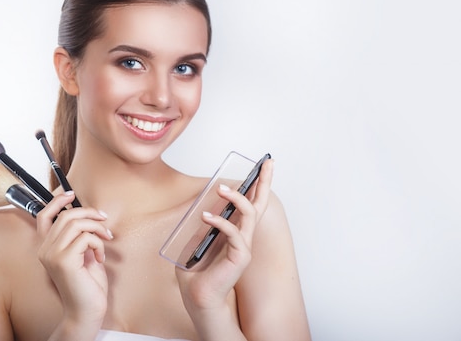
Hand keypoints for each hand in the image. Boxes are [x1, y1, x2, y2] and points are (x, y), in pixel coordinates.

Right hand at [36, 191, 113, 326]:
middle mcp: (45, 250)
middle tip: (104, 220)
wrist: (87, 311)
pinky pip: (85, 237)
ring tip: (106, 239)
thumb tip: (89, 216)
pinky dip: (98, 244)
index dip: (57, 201)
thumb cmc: (87, 285)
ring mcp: (52, 255)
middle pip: (66, 215)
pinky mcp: (64, 260)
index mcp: (47, 247)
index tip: (72, 193)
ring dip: (97, 228)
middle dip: (89, 213)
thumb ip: (80, 236)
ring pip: (76, 223)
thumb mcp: (84, 254)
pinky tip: (100, 258)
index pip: (44, 216)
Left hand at [176, 159, 273, 311]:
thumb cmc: (197, 273)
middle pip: (259, 204)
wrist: (198, 297)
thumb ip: (200, 227)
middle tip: (266, 164)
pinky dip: (221, 222)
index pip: (251, 204)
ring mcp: (244, 246)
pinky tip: (207, 216)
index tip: (264, 166)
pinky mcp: (240, 256)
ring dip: (236, 197)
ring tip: (221, 188)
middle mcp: (244, 236)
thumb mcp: (196, 241)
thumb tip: (200, 208)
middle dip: (264, 181)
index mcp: (236, 232)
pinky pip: (234, 233)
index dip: (258, 185)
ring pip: (248, 213)